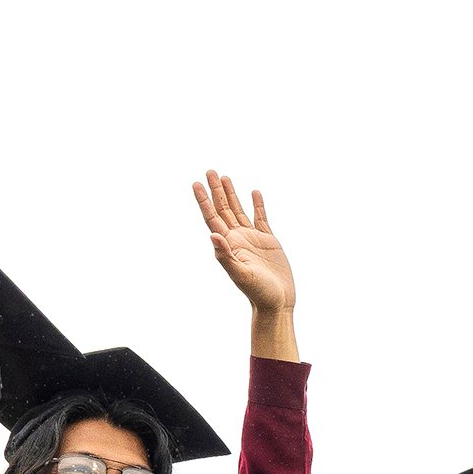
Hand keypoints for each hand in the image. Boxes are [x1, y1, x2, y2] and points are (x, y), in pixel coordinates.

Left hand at [195, 171, 293, 314]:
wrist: (276, 303)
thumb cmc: (258, 293)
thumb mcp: (240, 275)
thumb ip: (225, 256)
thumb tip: (213, 235)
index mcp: (228, 245)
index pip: (212, 217)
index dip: (204, 201)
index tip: (196, 183)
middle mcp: (237, 239)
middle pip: (223, 209)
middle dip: (216, 190)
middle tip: (209, 171)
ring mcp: (252, 238)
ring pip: (239, 210)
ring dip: (231, 194)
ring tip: (225, 177)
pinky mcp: (268, 241)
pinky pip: (261, 217)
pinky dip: (257, 205)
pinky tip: (254, 192)